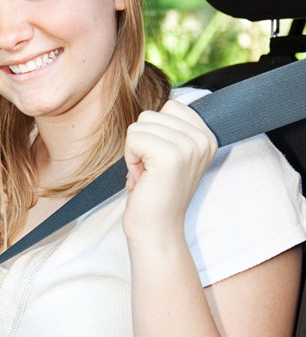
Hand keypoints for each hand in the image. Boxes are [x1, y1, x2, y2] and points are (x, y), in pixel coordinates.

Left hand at [123, 99, 216, 240]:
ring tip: (148, 175)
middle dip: (142, 142)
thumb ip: (169, 130)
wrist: (156, 229)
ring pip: (141, 124)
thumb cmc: (156, 193)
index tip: (159, 160)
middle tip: (152, 171)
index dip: (155, 132)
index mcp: (207, 137)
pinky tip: (141, 178)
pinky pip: (133, 137)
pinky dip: (130, 158)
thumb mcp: (171, 155)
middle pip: (152, 114)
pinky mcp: (170, 156)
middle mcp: (203, 139)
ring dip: (135, 151)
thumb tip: (156, 107)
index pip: (170, 107)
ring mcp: (189, 146)